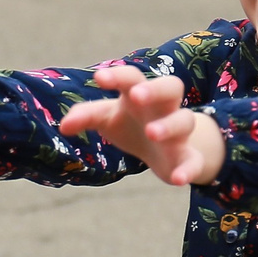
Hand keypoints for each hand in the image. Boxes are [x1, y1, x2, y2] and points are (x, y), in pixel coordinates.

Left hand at [56, 65, 224, 186]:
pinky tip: (178, 179)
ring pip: (184, 120)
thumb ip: (85, 117)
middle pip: (171, 86)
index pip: (132, 78)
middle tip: (135, 95)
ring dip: (169, 125)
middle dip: (154, 89)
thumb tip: (64, 126)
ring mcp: (178, 132)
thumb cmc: (129, 124)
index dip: (118, 76)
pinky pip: (194, 160)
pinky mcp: (186, 157)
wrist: (161, 152)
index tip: (99, 78)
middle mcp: (163, 108)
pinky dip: (189, 169)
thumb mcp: (105, 118)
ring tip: (151, 132)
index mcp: (139, 94)